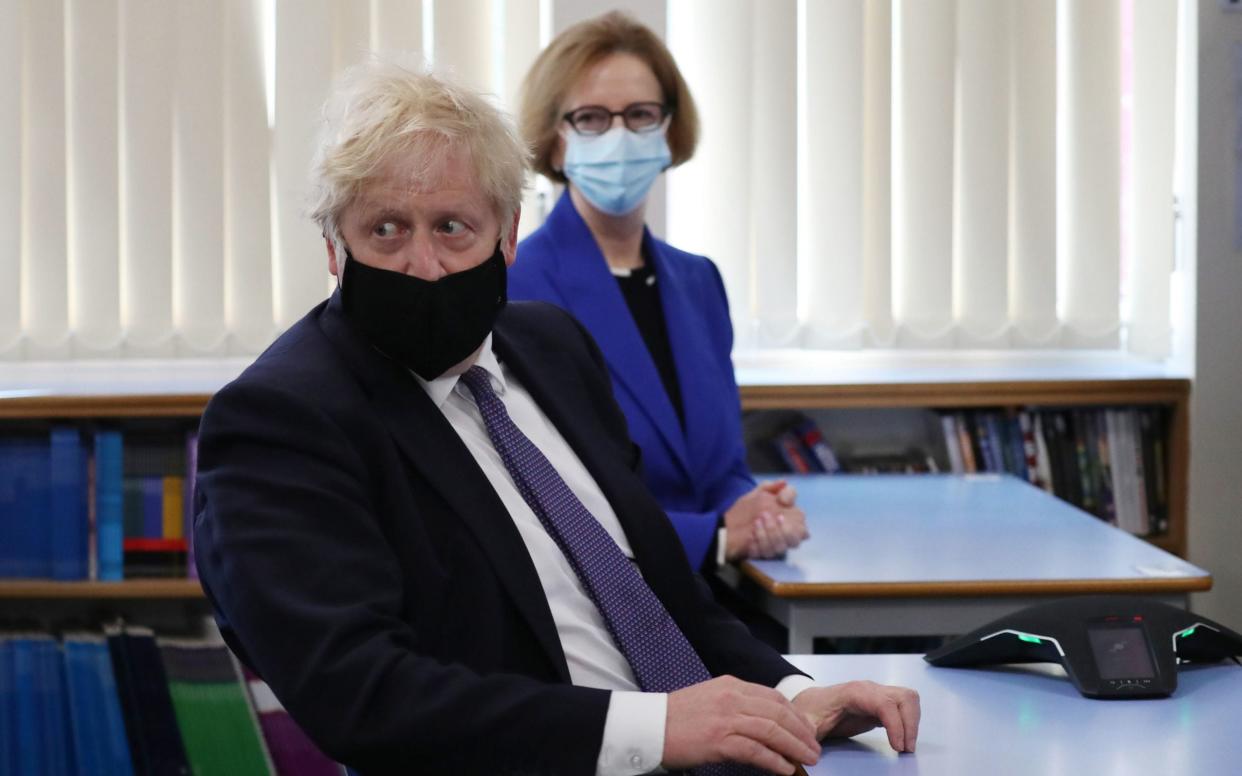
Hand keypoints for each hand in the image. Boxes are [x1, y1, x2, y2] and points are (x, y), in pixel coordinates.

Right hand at [662, 676, 820, 774]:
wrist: (649, 726)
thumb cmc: (676, 717)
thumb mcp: (710, 699)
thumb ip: (736, 704)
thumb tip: (763, 721)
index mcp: (730, 685)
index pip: (773, 696)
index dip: (796, 715)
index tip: (808, 729)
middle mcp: (731, 698)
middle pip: (779, 713)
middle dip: (802, 732)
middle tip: (815, 748)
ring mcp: (726, 718)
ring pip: (772, 730)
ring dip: (795, 747)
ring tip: (809, 760)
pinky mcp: (719, 740)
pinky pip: (756, 750)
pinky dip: (775, 760)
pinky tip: (786, 769)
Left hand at [724, 480, 809, 560]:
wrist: (728, 527)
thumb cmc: (746, 509)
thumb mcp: (756, 494)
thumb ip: (770, 487)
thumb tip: (784, 482)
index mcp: (789, 517)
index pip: (801, 514)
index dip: (794, 508)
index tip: (781, 501)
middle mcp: (787, 533)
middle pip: (798, 535)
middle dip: (782, 526)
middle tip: (764, 515)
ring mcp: (777, 546)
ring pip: (782, 546)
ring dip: (768, 534)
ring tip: (755, 524)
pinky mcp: (766, 555)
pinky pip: (767, 553)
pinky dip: (759, 544)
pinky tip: (750, 538)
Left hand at [791, 681, 920, 752]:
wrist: (811, 703)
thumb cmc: (810, 711)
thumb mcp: (806, 721)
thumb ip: (809, 730)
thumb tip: (810, 748)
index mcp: (854, 692)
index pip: (884, 703)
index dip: (896, 725)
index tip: (898, 746)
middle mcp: (870, 689)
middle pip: (904, 697)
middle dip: (910, 724)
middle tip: (906, 749)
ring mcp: (878, 695)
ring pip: (909, 700)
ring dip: (913, 723)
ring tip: (906, 746)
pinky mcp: (881, 704)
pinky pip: (905, 707)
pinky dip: (909, 723)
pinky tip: (902, 740)